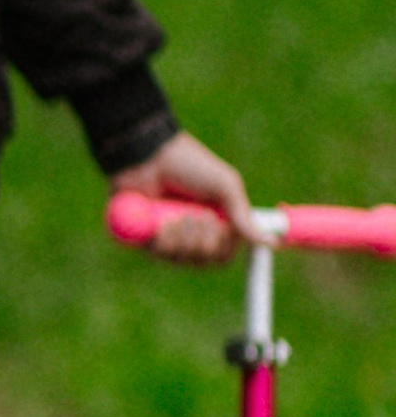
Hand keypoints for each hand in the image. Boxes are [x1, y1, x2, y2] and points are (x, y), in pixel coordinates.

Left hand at [110, 129, 257, 264]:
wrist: (149, 156)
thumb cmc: (189, 165)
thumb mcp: (225, 187)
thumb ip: (243, 217)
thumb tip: (271, 243)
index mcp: (212, 222)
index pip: (223, 254)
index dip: (226, 248)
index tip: (224, 231)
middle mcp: (189, 232)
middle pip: (206, 260)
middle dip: (207, 241)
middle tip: (201, 216)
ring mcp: (166, 236)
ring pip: (184, 259)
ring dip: (186, 239)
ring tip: (181, 215)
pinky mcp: (143, 236)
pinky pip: (161, 255)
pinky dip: (166, 241)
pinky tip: (164, 224)